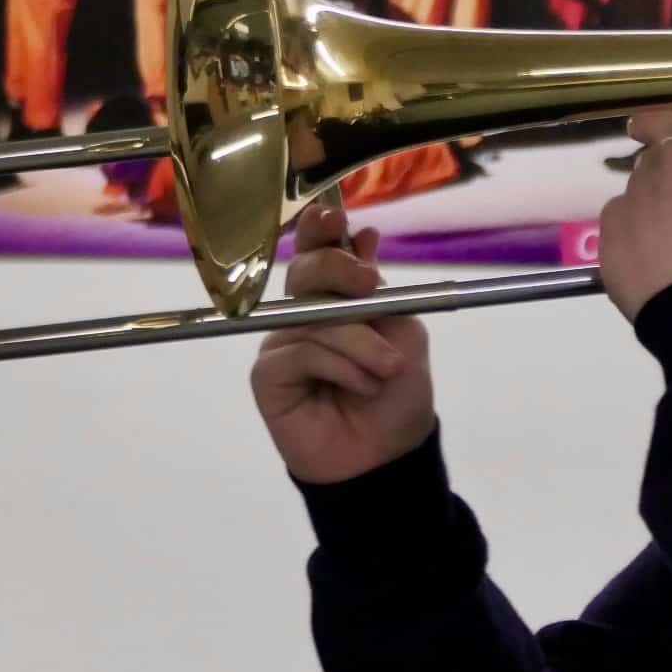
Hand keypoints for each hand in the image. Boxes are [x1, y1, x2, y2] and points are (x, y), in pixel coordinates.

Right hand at [251, 200, 434, 484]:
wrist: (387, 456)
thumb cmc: (397, 395)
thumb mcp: (403, 333)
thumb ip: (379, 290)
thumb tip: (362, 234)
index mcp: (336, 297)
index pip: (317, 251)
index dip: (319, 229)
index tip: (334, 215)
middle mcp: (303, 314)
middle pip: (303, 269)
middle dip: (336, 268)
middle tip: (368, 284)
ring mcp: (281, 342)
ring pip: (313, 316)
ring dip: (360, 343)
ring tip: (385, 372)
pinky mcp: (268, 374)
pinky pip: (301, 351)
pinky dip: (340, 366)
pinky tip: (359, 387)